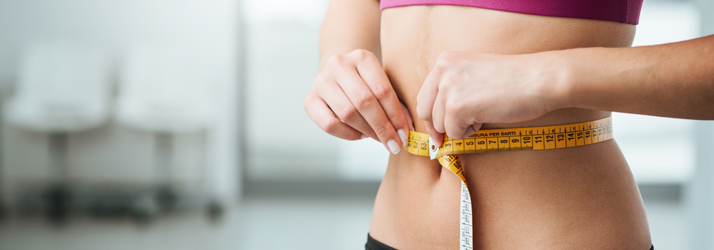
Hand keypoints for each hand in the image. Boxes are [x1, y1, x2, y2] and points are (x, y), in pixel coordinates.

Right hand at [304, 49, 411, 153]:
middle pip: (364, 101)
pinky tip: (361, 135)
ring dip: (367, 131)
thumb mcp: (383, 84)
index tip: (405, 134)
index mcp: (362, 56)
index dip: (396, 116)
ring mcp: (321, 81)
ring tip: (379, 139)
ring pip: (347, 113)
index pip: (382, 90)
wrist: (338, 75)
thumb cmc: (367, 83)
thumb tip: (406, 130)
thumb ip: (396, 104)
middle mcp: (338, 64)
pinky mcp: (309, 100)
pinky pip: (329, 124)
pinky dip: (348, 134)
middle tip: (394, 144)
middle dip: (382, 127)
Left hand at [417, 51, 560, 142]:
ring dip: (460, 128)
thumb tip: (436, 121)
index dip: (432, 116)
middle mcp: (441, 71)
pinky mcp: (457, 107)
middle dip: (439, 126)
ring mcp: (448, 88)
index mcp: (444, 61)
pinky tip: (486, 118)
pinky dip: (469, 133)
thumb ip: (453, 88)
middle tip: (457, 133)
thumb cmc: (513, 79)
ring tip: (483, 114)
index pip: (424, 96)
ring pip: (440, 125)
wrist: (538, 79)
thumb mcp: (473, 73)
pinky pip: (454, 133)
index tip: (439, 130)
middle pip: (425, 112)